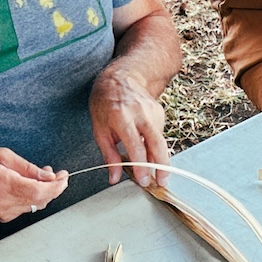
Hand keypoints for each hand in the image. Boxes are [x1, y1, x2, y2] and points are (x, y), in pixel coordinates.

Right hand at [0, 148, 68, 221]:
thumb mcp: (0, 155)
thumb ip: (26, 167)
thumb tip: (47, 176)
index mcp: (2, 183)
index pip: (40, 192)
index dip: (57, 186)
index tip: (64, 177)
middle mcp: (2, 202)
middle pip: (40, 201)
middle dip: (52, 188)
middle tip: (55, 174)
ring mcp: (1, 212)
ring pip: (33, 205)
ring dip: (42, 192)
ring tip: (40, 176)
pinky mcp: (0, 216)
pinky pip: (23, 208)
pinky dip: (31, 197)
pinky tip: (28, 185)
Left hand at [88, 66, 169, 185]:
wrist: (119, 79)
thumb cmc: (105, 104)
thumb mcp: (99, 130)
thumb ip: (109, 155)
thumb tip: (114, 178)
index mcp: (122, 118)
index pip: (136, 147)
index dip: (141, 167)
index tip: (143, 181)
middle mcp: (141, 114)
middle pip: (157, 144)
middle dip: (162, 166)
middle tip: (162, 182)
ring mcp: (153, 111)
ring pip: (161, 141)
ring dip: (158, 158)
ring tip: (154, 171)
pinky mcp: (160, 112)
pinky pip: (160, 134)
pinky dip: (155, 145)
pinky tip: (147, 148)